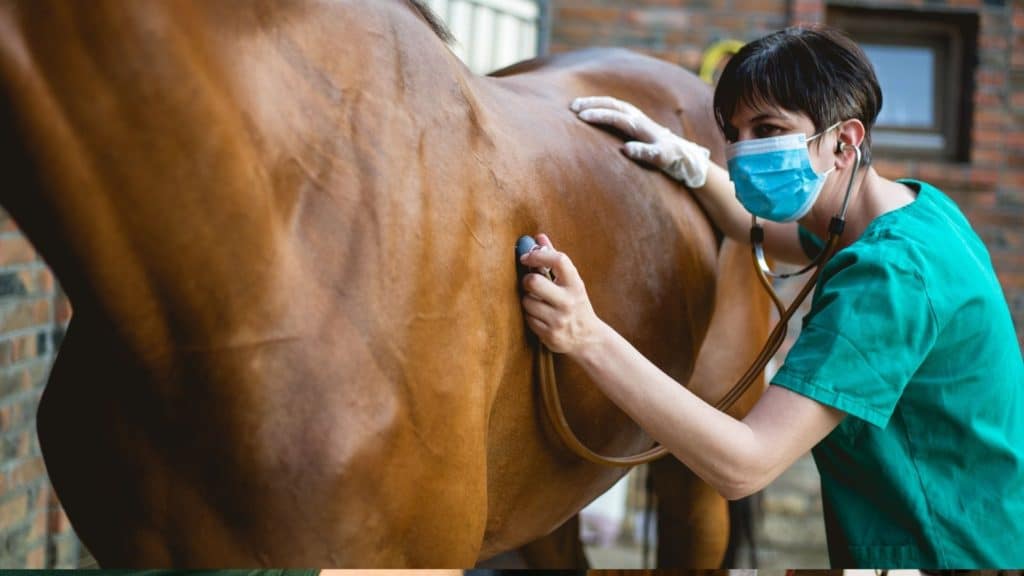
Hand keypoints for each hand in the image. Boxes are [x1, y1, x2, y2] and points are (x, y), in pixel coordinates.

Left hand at [519, 234, 603, 356]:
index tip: (526, 257)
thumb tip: (539, 237)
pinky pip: (527, 318)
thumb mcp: (571, 282)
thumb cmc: (575, 304)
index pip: (559, 260)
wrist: (588, 338)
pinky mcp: (549, 334)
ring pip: (527, 301)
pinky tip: (540, 316)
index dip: (538, 254)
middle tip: (529, 282)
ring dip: (528, 300)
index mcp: (576, 285)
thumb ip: (555, 260)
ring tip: (538, 302)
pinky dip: (530, 315)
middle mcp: (568, 302)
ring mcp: (559, 320)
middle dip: (526, 280)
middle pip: (534, 282)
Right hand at [571, 96, 709, 187]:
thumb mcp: (660, 158)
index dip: (599, 115)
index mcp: (641, 126)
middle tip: (572, 106)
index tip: (582, 117)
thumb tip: (626, 149)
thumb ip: (645, 153)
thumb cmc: (670, 158)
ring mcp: (636, 117)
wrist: (682, 153)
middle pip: (612, 105)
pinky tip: (591, 110)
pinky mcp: (635, 120)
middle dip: (592, 103)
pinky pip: (615, 108)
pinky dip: (602, 106)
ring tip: (576, 105)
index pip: (616, 117)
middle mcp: (638, 118)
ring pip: (613, 104)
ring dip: (595, 102)